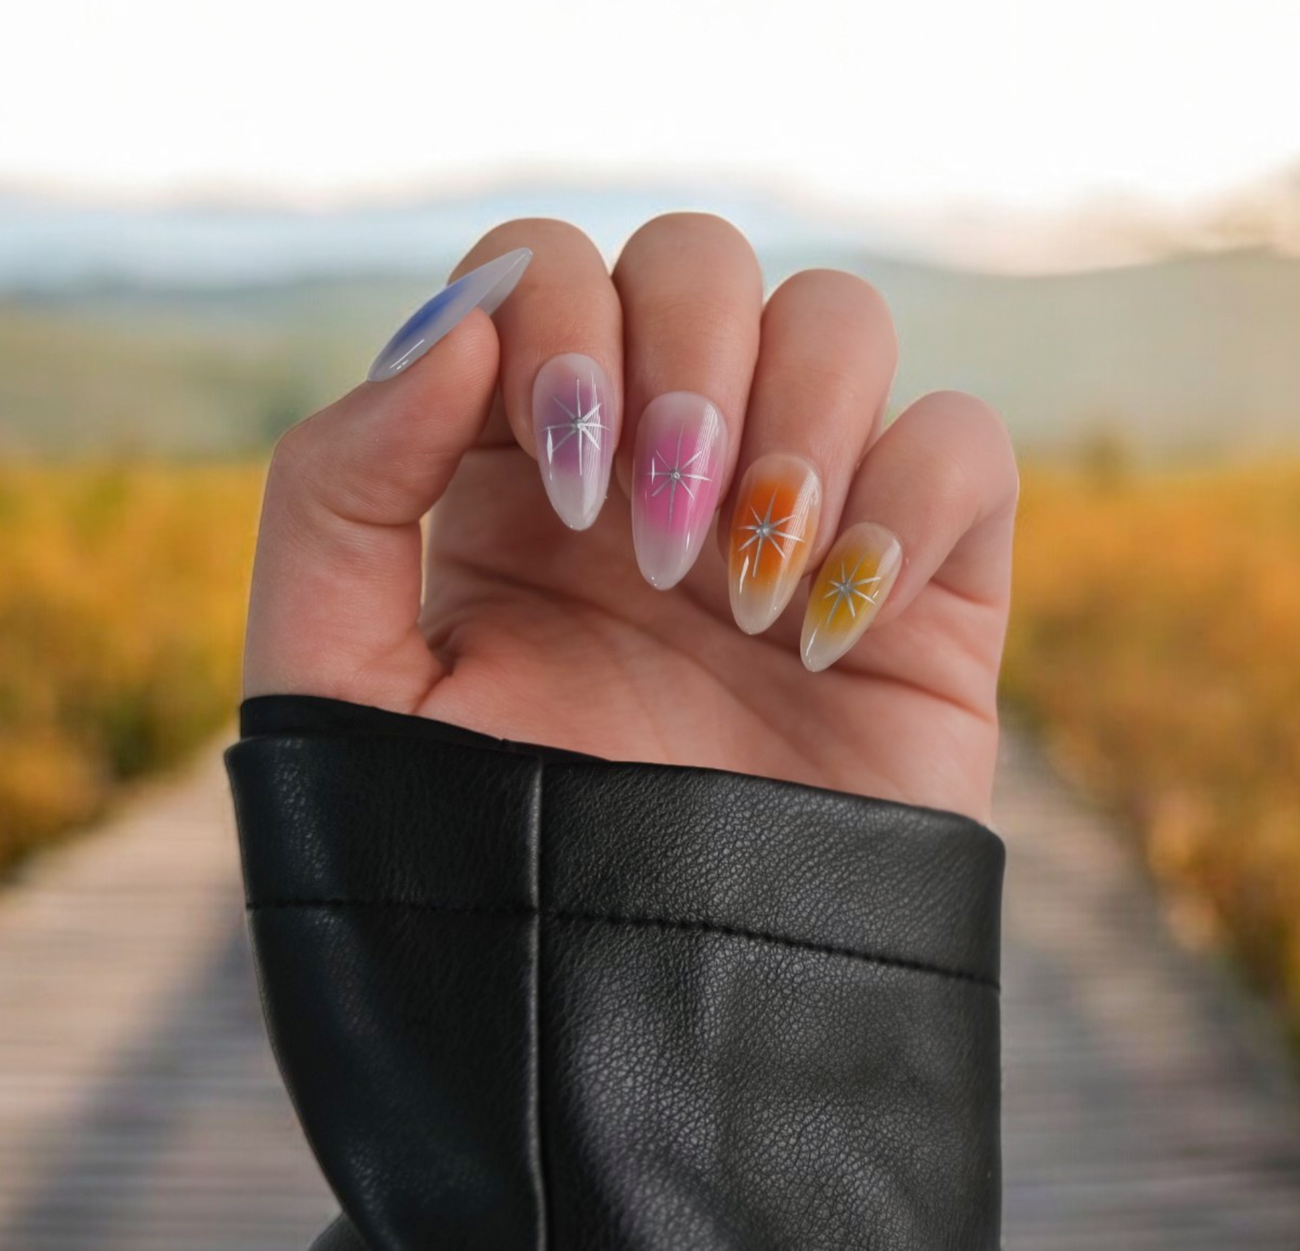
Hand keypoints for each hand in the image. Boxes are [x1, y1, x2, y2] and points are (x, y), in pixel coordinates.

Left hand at [242, 215, 1017, 818]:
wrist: (640, 1043)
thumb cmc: (477, 867)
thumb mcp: (339, 683)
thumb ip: (335, 488)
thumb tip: (461, 324)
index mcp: (518, 469)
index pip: (546, 266)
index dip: (557, 322)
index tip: (562, 476)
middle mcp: (664, 466)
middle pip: (702, 255)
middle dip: (686, 359)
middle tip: (657, 536)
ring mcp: (799, 512)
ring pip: (841, 318)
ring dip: (797, 427)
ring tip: (745, 599)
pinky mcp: (924, 584)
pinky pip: (963, 442)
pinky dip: (911, 501)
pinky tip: (836, 632)